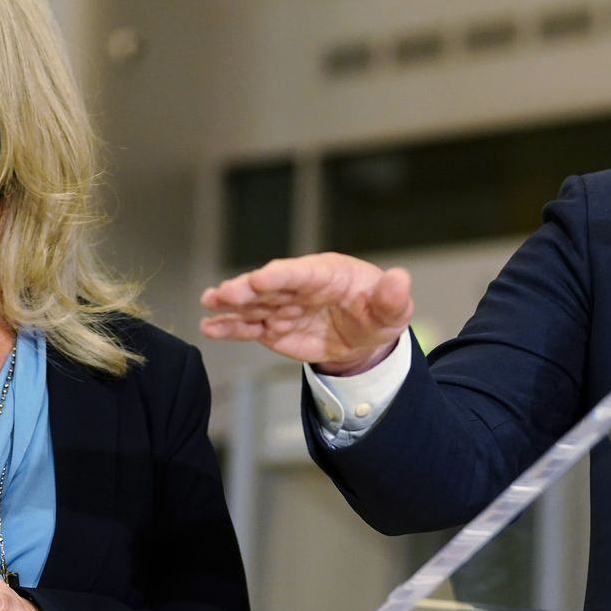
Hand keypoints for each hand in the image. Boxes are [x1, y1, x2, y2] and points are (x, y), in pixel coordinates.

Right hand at [199, 253, 412, 374]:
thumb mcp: (392, 310)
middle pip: (269, 286)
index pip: (300, 272)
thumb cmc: (377, 313)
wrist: (364, 338)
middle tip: (226, 293)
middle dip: (247, 289)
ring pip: (253, 304)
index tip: (262, 278)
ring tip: (210, 305)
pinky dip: (230, 328)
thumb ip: (392, 297)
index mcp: (326, 274)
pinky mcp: (273, 329)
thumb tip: (401, 279)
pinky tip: (210, 327)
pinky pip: (249, 327)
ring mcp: (283, 307)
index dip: (280, 275)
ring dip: (231, 305)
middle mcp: (298, 287)